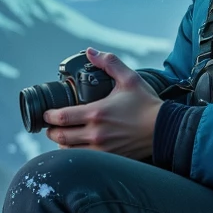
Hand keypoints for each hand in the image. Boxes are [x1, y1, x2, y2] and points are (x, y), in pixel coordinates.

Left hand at [43, 49, 161, 160]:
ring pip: (70, 151)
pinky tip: (78, 147)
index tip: (47, 114)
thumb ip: (109, 63)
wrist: (165, 129)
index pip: (61, 118)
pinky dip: (76, 154)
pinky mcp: (110, 159)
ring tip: (62, 137)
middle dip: (51, 131)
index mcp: (96, 113)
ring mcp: (102, 149)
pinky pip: (85, 160)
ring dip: (62, 144)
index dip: (49, 116)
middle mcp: (96, 134)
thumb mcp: (129, 78)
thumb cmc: (147, 104)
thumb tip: (91, 52)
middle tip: (51, 126)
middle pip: (60, 137)